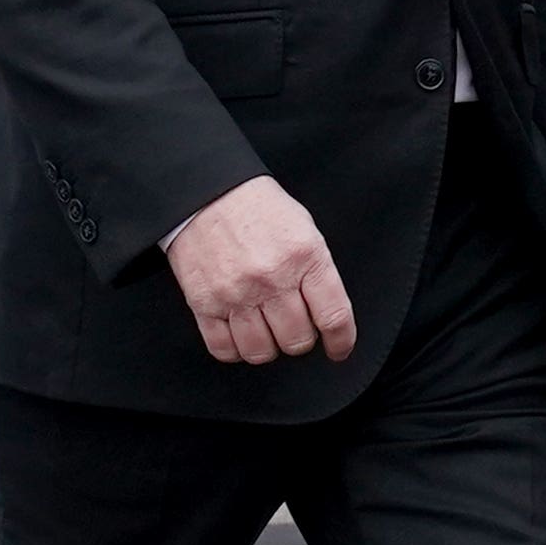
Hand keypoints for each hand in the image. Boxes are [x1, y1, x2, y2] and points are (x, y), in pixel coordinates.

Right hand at [165, 176, 356, 365]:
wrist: (206, 193)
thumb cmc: (257, 209)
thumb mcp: (304, 229)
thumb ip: (317, 271)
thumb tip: (326, 312)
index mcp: (304, 257)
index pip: (333, 316)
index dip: (340, 341)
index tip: (338, 348)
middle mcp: (271, 278)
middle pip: (297, 341)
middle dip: (300, 340)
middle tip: (294, 327)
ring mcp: (236, 293)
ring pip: (261, 352)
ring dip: (268, 347)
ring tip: (266, 331)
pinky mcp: (204, 303)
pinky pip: (224, 349)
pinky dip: (235, 350)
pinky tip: (240, 335)